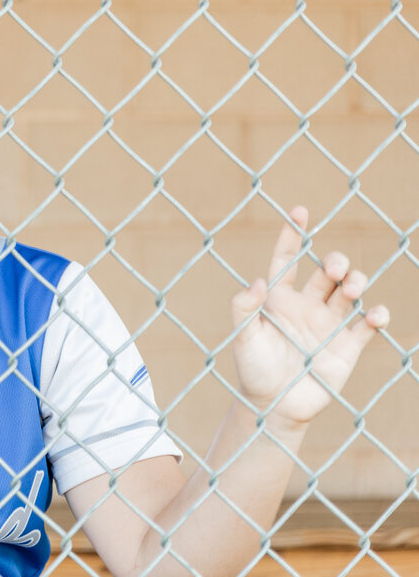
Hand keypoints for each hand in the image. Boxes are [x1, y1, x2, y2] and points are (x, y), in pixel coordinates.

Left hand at [230, 206, 389, 428]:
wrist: (274, 406)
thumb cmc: (253, 369)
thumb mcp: (242, 337)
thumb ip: (243, 308)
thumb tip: (256, 282)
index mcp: (278, 299)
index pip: (287, 260)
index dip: (293, 235)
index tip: (300, 211)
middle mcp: (306, 305)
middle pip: (327, 271)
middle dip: (336, 262)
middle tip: (335, 269)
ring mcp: (328, 324)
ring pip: (350, 291)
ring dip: (356, 282)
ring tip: (352, 288)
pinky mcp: (347, 345)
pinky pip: (367, 324)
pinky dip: (376, 315)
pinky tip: (373, 315)